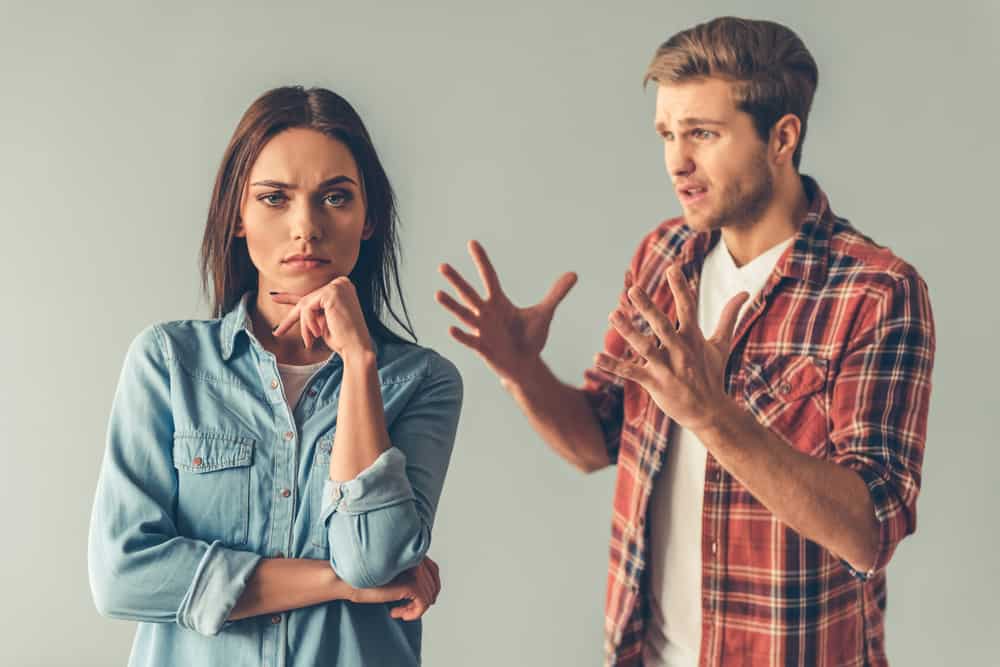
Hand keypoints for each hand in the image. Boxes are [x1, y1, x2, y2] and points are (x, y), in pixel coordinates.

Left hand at [271, 277, 372, 357]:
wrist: (356, 348)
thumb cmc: (342, 338)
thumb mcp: (321, 320)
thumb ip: (308, 309)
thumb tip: (282, 299)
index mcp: (341, 288)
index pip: (312, 295)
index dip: (290, 299)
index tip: (273, 297)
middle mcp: (341, 283)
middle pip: (307, 300)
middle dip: (293, 319)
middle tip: (278, 332)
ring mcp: (338, 286)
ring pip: (305, 305)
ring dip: (305, 326)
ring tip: (310, 340)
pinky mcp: (332, 292)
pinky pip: (308, 307)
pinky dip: (309, 323)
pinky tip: (317, 333)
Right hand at [349, 557, 440, 620]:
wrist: (347, 581)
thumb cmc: (365, 580)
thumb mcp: (393, 578)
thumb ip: (409, 578)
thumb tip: (431, 596)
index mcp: (411, 553)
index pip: (434, 570)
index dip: (428, 588)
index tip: (412, 601)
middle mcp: (416, 558)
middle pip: (434, 583)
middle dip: (423, 601)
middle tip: (406, 610)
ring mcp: (414, 570)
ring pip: (429, 595)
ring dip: (414, 609)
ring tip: (396, 612)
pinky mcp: (411, 583)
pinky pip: (423, 603)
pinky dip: (413, 613)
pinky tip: (394, 613)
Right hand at [436, 240, 576, 384]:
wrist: (525, 365)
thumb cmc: (529, 338)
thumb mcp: (544, 313)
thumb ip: (556, 293)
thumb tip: (573, 274)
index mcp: (498, 302)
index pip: (489, 277)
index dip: (481, 260)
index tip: (472, 243)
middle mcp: (486, 313)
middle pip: (469, 293)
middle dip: (457, 280)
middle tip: (442, 265)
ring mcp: (482, 330)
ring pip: (464, 315)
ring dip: (452, 305)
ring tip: (438, 293)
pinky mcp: (483, 348)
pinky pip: (470, 340)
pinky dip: (461, 335)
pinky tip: (451, 328)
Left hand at [594, 264, 747, 431]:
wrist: (710, 412)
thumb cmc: (712, 375)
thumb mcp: (722, 344)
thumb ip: (729, 316)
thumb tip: (745, 292)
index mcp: (694, 338)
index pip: (688, 308)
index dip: (681, 288)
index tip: (672, 268)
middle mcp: (680, 351)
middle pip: (663, 325)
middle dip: (648, 308)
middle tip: (633, 289)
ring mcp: (667, 368)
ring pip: (645, 347)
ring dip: (628, 332)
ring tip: (612, 315)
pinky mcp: (655, 384)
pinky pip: (631, 373)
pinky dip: (613, 366)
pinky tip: (596, 358)